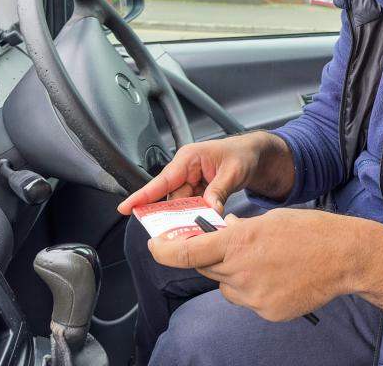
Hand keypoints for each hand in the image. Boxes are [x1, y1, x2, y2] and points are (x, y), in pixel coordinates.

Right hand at [117, 131, 289, 215]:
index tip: (126, 208)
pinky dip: (197, 215)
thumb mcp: (234, 171)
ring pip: (181, 205)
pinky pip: (192, 206)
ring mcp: (192, 181)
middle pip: (171, 198)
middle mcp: (186, 170)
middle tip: (184, 229)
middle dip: (176, 215)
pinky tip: (204, 221)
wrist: (257, 155)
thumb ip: (219, 190)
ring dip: (188, 217)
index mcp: (189, 158)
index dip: (143, 195)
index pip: (162, 180)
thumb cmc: (244, 154)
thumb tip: (209, 210)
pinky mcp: (198, 190)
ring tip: (199, 225)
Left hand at [147, 208, 382, 324]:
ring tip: (268, 262)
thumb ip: (239, 229)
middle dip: (213, 258)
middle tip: (233, 247)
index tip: (155, 246)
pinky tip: (279, 276)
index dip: (164, 251)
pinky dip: (256, 289)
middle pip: (207, 269)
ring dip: (235, 275)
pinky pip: (248, 300)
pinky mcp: (267, 311)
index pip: (186, 253)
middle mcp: (241, 271)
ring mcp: (253, 296)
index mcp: (239, 241)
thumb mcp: (270, 219)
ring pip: (227, 287)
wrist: (345, 256)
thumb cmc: (312, 231)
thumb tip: (220, 231)